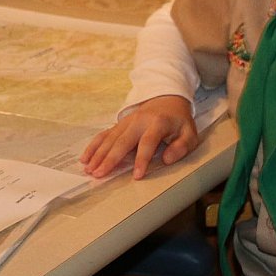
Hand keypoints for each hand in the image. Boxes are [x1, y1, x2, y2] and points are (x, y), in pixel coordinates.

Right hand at [79, 95, 196, 179]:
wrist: (167, 99)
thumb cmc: (178, 121)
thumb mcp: (189, 133)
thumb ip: (182, 147)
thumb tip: (167, 159)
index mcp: (158, 123)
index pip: (148, 142)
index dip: (142, 160)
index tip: (136, 176)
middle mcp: (139, 121)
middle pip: (122, 141)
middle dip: (109, 159)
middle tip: (99, 174)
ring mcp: (127, 122)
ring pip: (110, 139)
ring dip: (98, 155)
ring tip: (89, 170)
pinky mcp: (119, 124)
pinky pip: (104, 135)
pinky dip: (93, 146)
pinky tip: (85, 158)